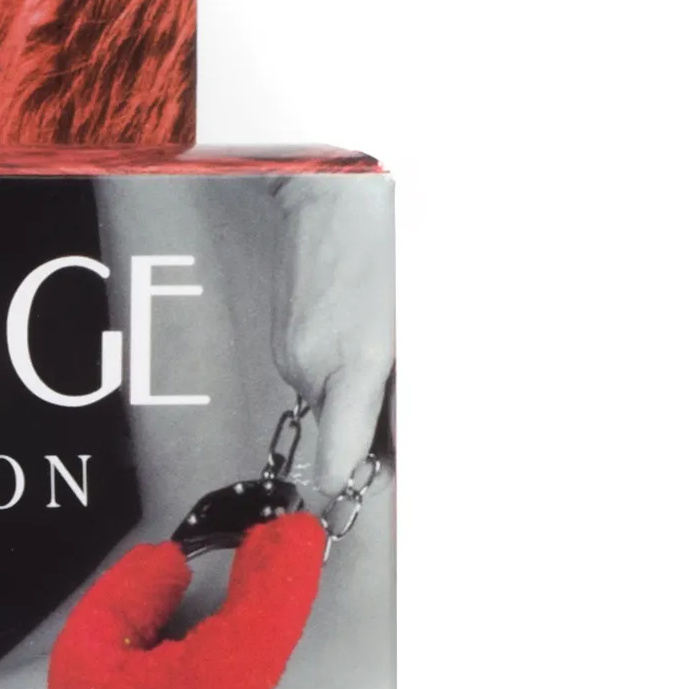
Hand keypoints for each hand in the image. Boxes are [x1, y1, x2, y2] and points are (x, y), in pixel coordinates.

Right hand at [271, 177, 393, 497]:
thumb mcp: (406, 323)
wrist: (330, 194)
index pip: (338, 456)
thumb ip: (396, 384)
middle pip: (341, 423)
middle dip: (366, 413)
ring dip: (350, 380)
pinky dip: (332, 359)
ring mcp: (291, 356)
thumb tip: (393, 429)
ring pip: (328, 393)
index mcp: (354, 364)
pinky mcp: (282, 341)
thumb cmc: (380, 246)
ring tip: (370, 333)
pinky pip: (313, 370)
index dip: (346, 483)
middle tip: (394, 380)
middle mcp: (312, 368)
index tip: (350, 494)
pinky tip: (348, 321)